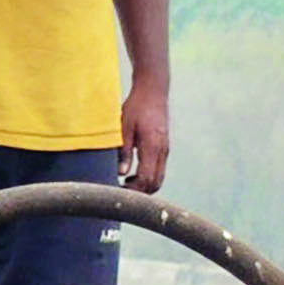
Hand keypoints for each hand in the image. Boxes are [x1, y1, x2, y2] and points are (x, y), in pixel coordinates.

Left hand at [120, 74, 171, 195]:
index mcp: (152, 146)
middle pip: (155, 183)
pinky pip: (159, 170)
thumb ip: (123, 151)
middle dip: (139, 193)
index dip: (133, 190)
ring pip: (159, 178)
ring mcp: (165, 149)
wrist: (153, 91)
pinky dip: (148, 178)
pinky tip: (132, 175)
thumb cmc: (135, 107)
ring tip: (125, 185)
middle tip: (120, 193)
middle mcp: (162, 150)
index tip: (118, 191)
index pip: (146, 179)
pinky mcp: (164, 147)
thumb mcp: (123, 128)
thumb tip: (121, 173)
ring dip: (144, 186)